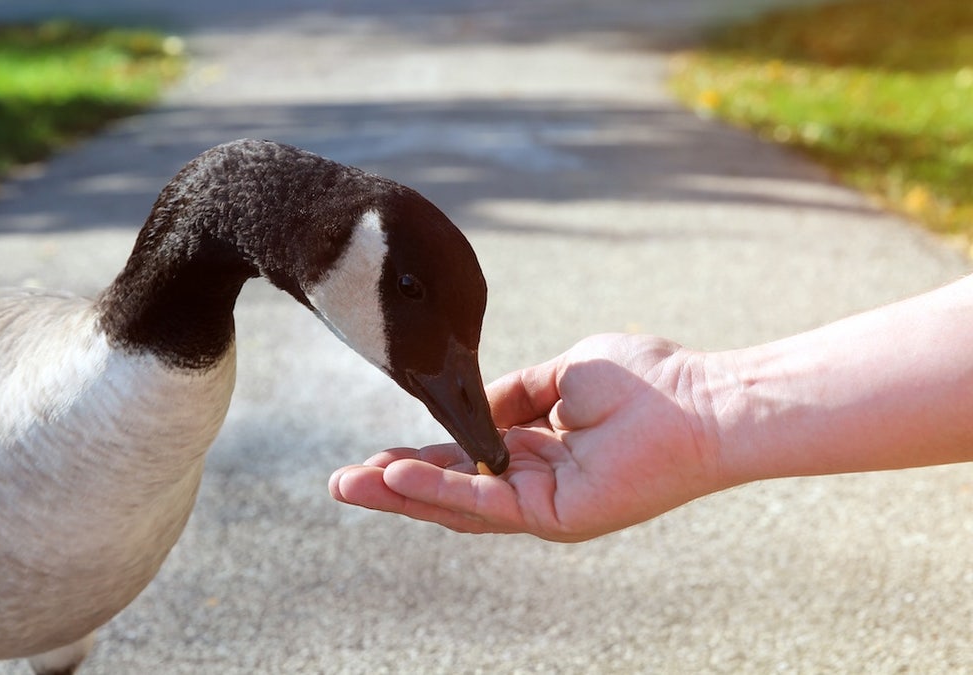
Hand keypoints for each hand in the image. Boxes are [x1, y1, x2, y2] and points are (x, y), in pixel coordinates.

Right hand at [329, 334, 725, 541]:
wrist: (699, 401)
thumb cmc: (647, 382)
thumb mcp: (560, 373)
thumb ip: (512, 393)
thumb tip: (470, 403)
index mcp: (535, 449)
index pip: (463, 459)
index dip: (418, 458)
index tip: (374, 454)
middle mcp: (533, 482)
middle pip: (450, 489)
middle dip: (393, 486)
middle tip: (340, 483)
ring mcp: (542, 503)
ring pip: (458, 505)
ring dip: (401, 495)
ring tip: (350, 487)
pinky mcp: (554, 514)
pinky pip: (484, 502)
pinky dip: (439, 491)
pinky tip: (397, 479)